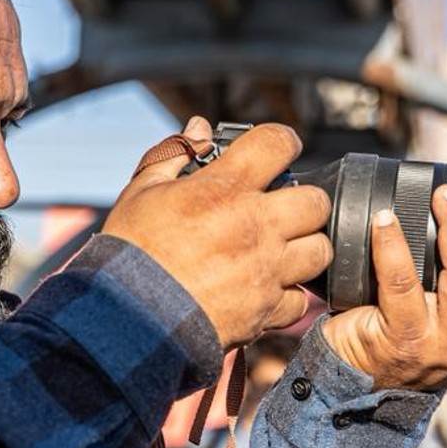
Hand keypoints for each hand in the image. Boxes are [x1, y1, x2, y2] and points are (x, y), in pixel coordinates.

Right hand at [103, 118, 331, 349]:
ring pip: (319, 250)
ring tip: (280, 250)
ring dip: (303, 247)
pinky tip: (265, 289)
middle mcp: (254, 225)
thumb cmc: (130, 251)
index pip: (278, 143)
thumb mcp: (141, 192)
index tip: (276, 151)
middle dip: (301, 201)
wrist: (128, 318)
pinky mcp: (265, 310)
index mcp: (224, 189)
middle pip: (315, 201)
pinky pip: (299, 300)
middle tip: (279, 209)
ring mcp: (265, 269)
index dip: (281, 141)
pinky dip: (286, 296)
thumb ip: (174, 156)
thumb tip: (200, 129)